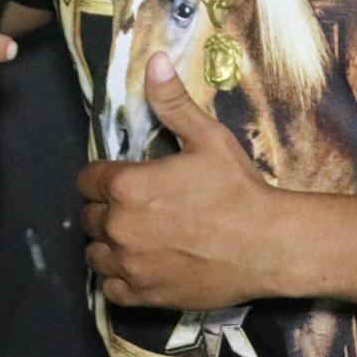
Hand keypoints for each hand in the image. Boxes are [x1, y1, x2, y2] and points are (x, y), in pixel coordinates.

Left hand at [78, 52, 304, 308]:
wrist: (269, 245)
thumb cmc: (237, 189)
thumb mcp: (206, 137)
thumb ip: (172, 101)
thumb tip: (155, 60)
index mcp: (127, 186)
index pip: (87, 181)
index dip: (103, 178)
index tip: (123, 180)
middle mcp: (119, 227)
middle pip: (89, 218)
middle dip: (107, 210)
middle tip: (136, 207)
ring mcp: (130, 265)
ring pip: (95, 254)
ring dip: (108, 245)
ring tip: (135, 237)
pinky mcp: (145, 295)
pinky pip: (110, 289)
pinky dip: (119, 279)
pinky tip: (139, 266)